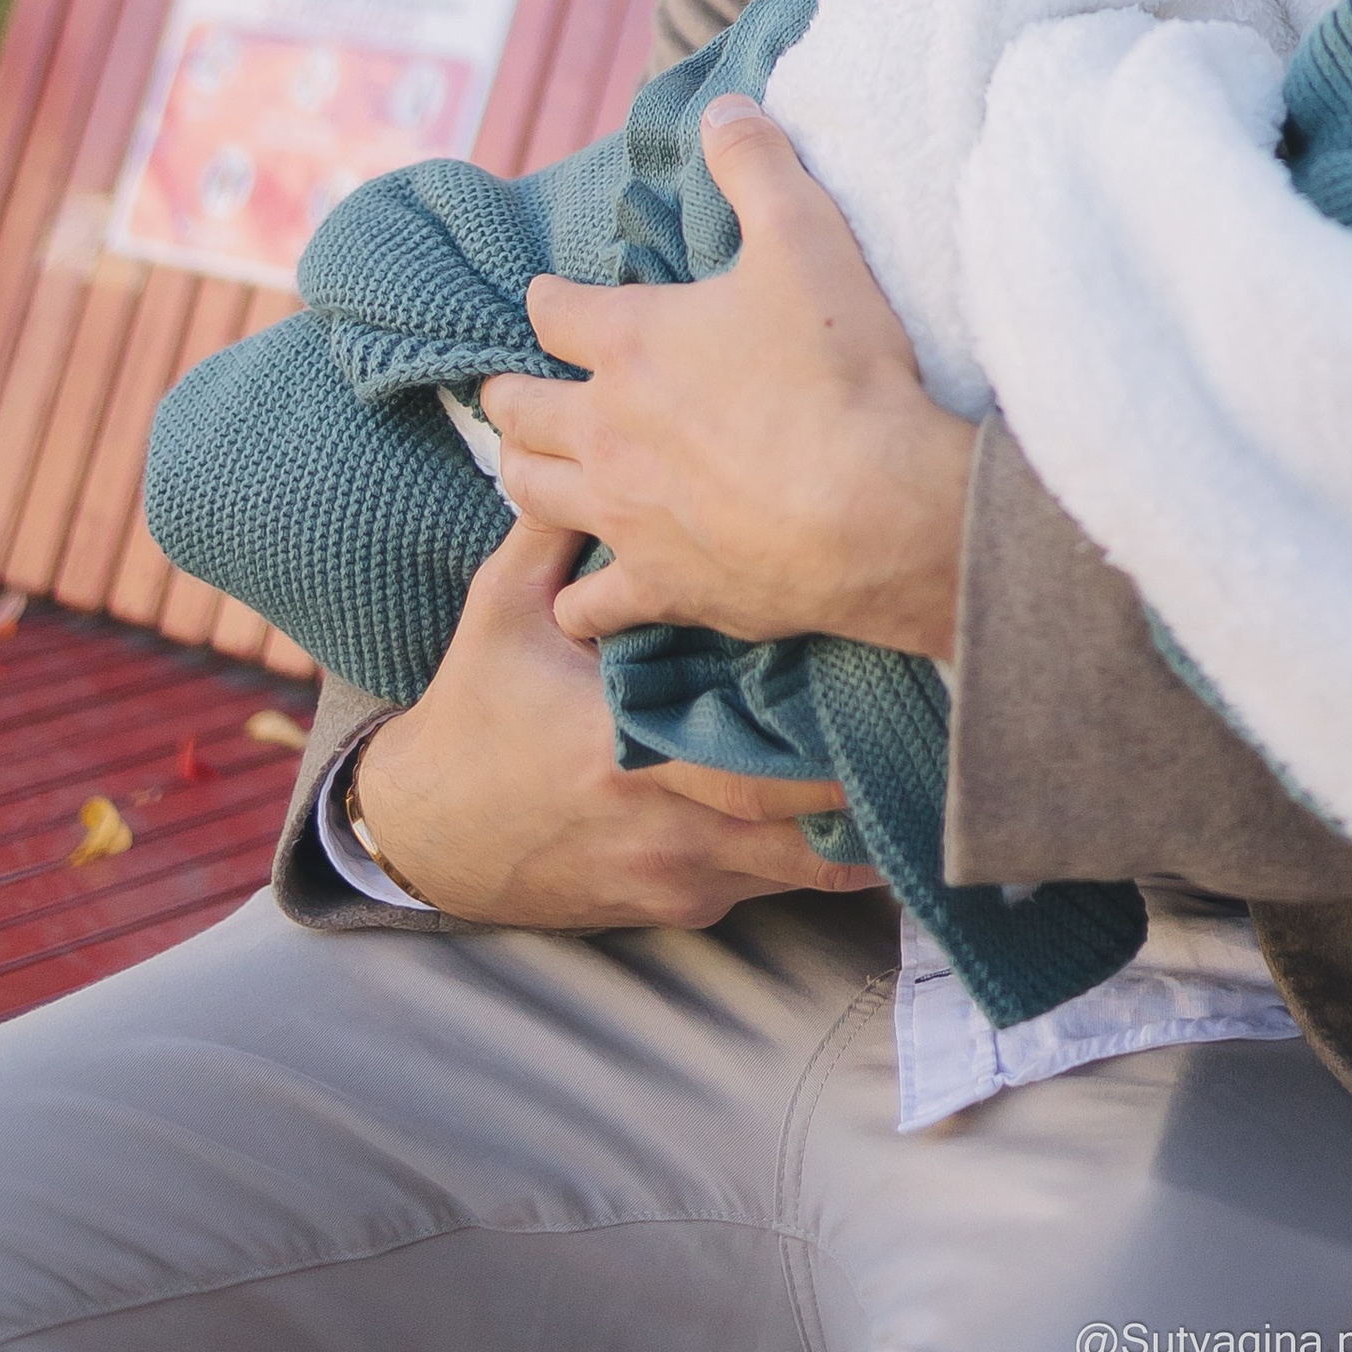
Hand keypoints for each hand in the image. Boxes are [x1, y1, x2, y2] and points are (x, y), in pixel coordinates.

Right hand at [348, 513, 879, 928]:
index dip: (833, 737)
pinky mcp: (672, 907)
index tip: (889, 688)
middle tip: (928, 728)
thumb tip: (613, 444)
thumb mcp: (503, 608)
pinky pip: (763, 890)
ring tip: (908, 771)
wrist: (423, 834)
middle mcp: (660, 825)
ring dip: (851, 828)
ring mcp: (672, 876)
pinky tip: (844, 816)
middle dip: (869, 784)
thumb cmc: (472, 709)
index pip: (755, 758)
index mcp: (623, 747)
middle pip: (799, 826)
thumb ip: (562, 534)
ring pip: (797, 871)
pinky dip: (805, 857)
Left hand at [481, 97, 973, 660]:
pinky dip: (579, 596)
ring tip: (525, 469)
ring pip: (532, 495)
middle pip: (520, 408)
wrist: (876, 508)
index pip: (555, 309)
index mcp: (630, 340)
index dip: (550, 299)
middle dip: (511, 393)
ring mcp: (625, 514)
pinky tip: (586, 594)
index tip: (549, 299)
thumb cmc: (839, 368)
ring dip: (522, 475)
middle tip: (512, 390)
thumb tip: (725, 103)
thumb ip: (758, 163)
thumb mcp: (806, 236)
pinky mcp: (660, 586)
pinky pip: (588, 603)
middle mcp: (605, 428)